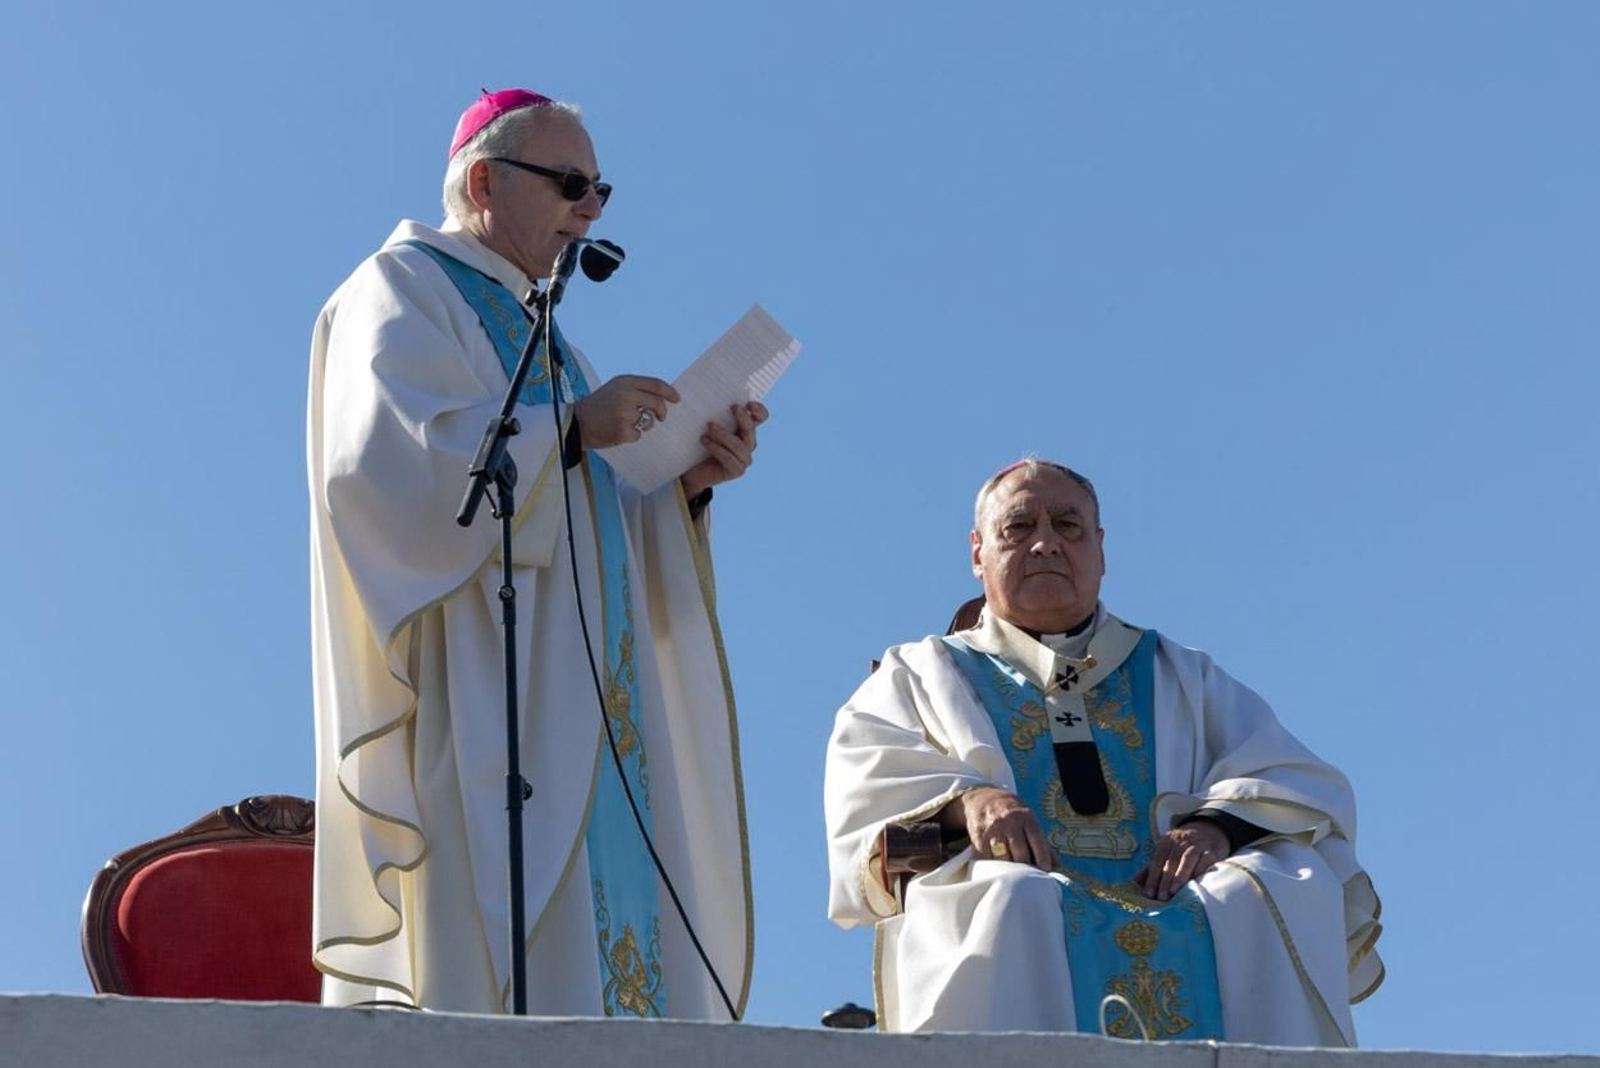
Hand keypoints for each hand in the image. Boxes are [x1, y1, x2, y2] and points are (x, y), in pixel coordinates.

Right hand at [573, 375, 680, 449]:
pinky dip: (631, 436)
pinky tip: (617, 432)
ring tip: (625, 423)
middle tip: (661, 418)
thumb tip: (662, 396)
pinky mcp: (623, 430)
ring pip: (649, 421)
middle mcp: (626, 395)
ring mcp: (624, 413)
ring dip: (643, 425)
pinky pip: (638, 435)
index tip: (676, 399)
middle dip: (662, 412)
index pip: (656, 384)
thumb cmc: (598, 406)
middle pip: (657, 403)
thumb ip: (636, 389)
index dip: (669, 392)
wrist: (576, 422)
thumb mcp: (615, 388)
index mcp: (625, 382)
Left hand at [679, 402, 767, 499]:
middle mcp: (749, 443)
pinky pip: (729, 458)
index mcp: (746, 429)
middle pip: (751, 430)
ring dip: (724, 434)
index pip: (761, 417)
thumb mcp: (709, 424)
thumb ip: (714, 411)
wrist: (694, 469)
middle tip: (732, 407)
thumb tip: (703, 393)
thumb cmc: (702, 441)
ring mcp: (744, 459)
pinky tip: (704, 440)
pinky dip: (716, 448)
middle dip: (743, 418)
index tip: (749, 403)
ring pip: (738, 445)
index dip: (759, 410)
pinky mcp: (737, 471)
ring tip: (709, 425)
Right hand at [938, 786, 1056, 871]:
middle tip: (1027, 876)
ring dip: (1008, 869)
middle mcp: (1009, 821)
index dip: (1042, 856)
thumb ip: (1041, 841)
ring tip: (1012, 876)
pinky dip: (992, 866)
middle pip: (1020, 851)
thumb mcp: (1028, 820)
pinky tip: (996, 870)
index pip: (1037, 838)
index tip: (1045, 870)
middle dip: (1025, 867)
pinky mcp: (979, 836)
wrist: (983, 797)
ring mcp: (993, 829)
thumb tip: (1056, 863)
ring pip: (1002, 857)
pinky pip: (986, 857)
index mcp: (1025, 817)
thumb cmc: (1011, 813)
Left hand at [1135, 819, 1229, 900]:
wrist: (1210, 831)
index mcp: (1167, 841)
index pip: (1157, 860)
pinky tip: (1194, 883)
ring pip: (1187, 859)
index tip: (1148, 894)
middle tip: (1161, 897)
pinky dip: (1199, 871)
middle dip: (1164, 880)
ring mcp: (1197, 844)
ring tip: (1174, 891)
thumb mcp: (1167, 853)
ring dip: (1180, 875)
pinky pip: (1205, 860)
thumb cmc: (1184, 847)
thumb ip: (1152, 868)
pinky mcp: (1212, 850)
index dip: (1152, 877)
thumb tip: (1135, 883)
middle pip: (1171, 860)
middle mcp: (1181, 840)